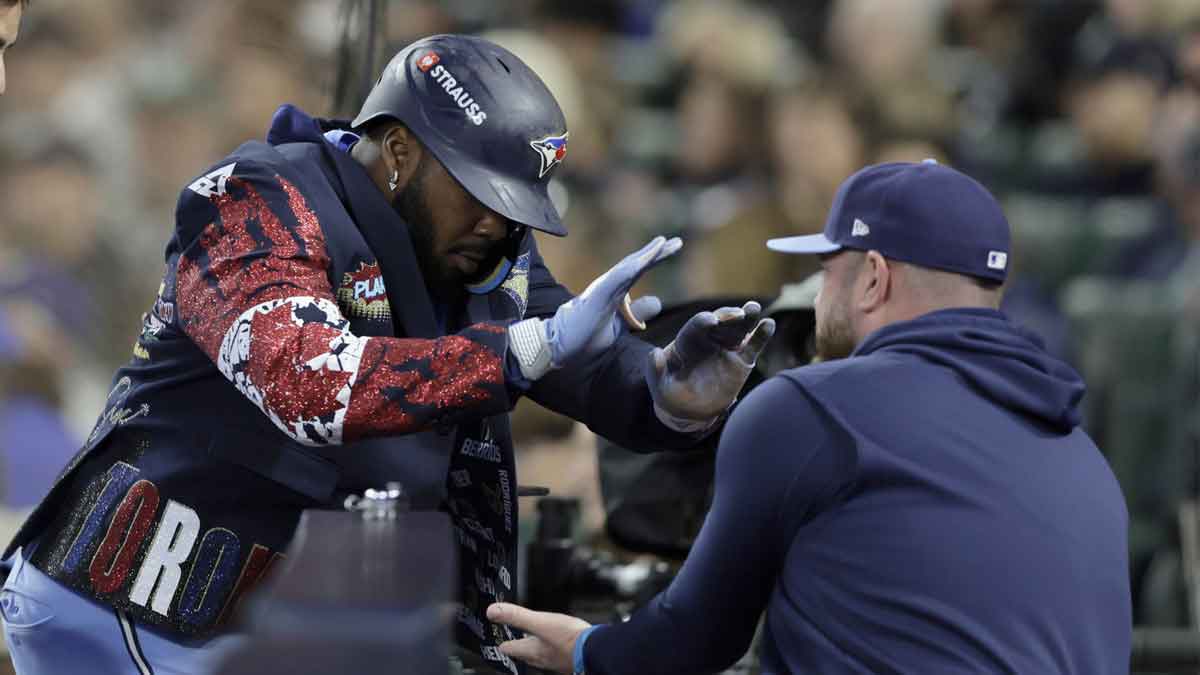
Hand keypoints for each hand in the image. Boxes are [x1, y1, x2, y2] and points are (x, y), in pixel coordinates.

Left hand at [487, 602, 590, 673]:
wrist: (595, 650)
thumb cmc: (569, 639)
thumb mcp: (540, 622)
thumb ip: (516, 616)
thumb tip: (492, 611)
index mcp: (531, 650)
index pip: (509, 649)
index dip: (503, 643)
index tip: (499, 639)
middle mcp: (542, 658)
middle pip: (524, 654)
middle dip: (519, 646)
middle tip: (513, 640)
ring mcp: (556, 660)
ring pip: (541, 655)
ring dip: (536, 647)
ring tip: (535, 639)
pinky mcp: (570, 658)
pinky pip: (556, 654)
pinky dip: (553, 647)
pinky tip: (559, 642)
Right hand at [508, 237, 680, 379]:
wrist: (557, 346)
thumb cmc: (585, 336)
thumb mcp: (619, 326)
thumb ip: (636, 313)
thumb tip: (658, 301)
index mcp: (614, 292)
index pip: (638, 271)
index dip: (655, 258)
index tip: (673, 246)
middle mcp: (608, 285)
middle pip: (635, 264)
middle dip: (656, 252)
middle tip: (677, 242)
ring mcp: (601, 289)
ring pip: (627, 268)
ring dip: (645, 256)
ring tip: (663, 244)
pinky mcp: (595, 296)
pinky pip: (615, 280)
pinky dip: (629, 270)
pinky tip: (644, 261)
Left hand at [646, 301, 774, 425]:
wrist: (690, 412)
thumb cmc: (672, 395)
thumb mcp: (659, 386)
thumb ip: (656, 370)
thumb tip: (655, 354)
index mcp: (687, 341)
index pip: (695, 327)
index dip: (702, 322)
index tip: (709, 320)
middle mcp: (708, 340)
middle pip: (720, 322)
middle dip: (728, 315)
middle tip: (738, 312)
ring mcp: (726, 348)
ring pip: (738, 329)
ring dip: (747, 317)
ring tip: (754, 308)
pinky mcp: (742, 361)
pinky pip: (753, 345)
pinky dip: (761, 335)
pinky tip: (768, 324)